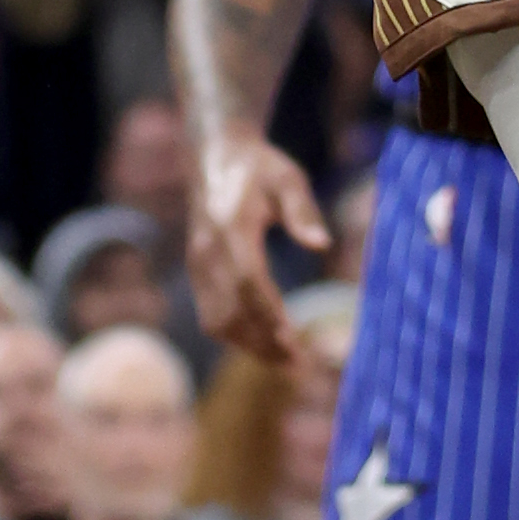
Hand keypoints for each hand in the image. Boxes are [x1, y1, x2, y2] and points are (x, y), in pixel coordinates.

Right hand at [188, 132, 330, 367]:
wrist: (214, 156)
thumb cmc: (259, 167)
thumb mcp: (287, 178)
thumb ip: (303, 210)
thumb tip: (322, 244)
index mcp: (230, 226)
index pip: (247, 280)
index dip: (268, 313)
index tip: (293, 338)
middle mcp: (207, 250)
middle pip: (230, 309)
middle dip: (261, 341)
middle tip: (296, 363)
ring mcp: (197, 263)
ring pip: (216, 319)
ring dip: (248, 345)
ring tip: (284, 360)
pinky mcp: (196, 271)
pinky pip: (209, 314)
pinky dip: (235, 334)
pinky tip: (262, 342)